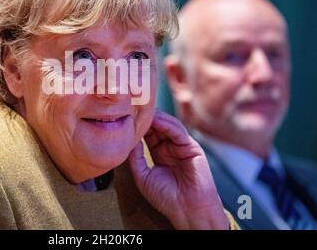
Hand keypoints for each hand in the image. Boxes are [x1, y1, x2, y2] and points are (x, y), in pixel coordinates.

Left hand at [128, 110, 228, 229]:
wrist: (186, 210)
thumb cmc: (165, 197)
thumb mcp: (143, 176)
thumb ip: (135, 157)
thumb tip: (129, 140)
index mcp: (159, 153)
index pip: (148, 134)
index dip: (138, 125)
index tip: (125, 116)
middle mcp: (170, 147)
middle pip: (157, 126)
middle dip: (146, 117)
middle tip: (133, 107)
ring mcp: (182, 146)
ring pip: (168, 125)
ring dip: (156, 117)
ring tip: (143, 110)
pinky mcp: (192, 147)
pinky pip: (178, 132)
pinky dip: (167, 124)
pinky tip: (156, 120)